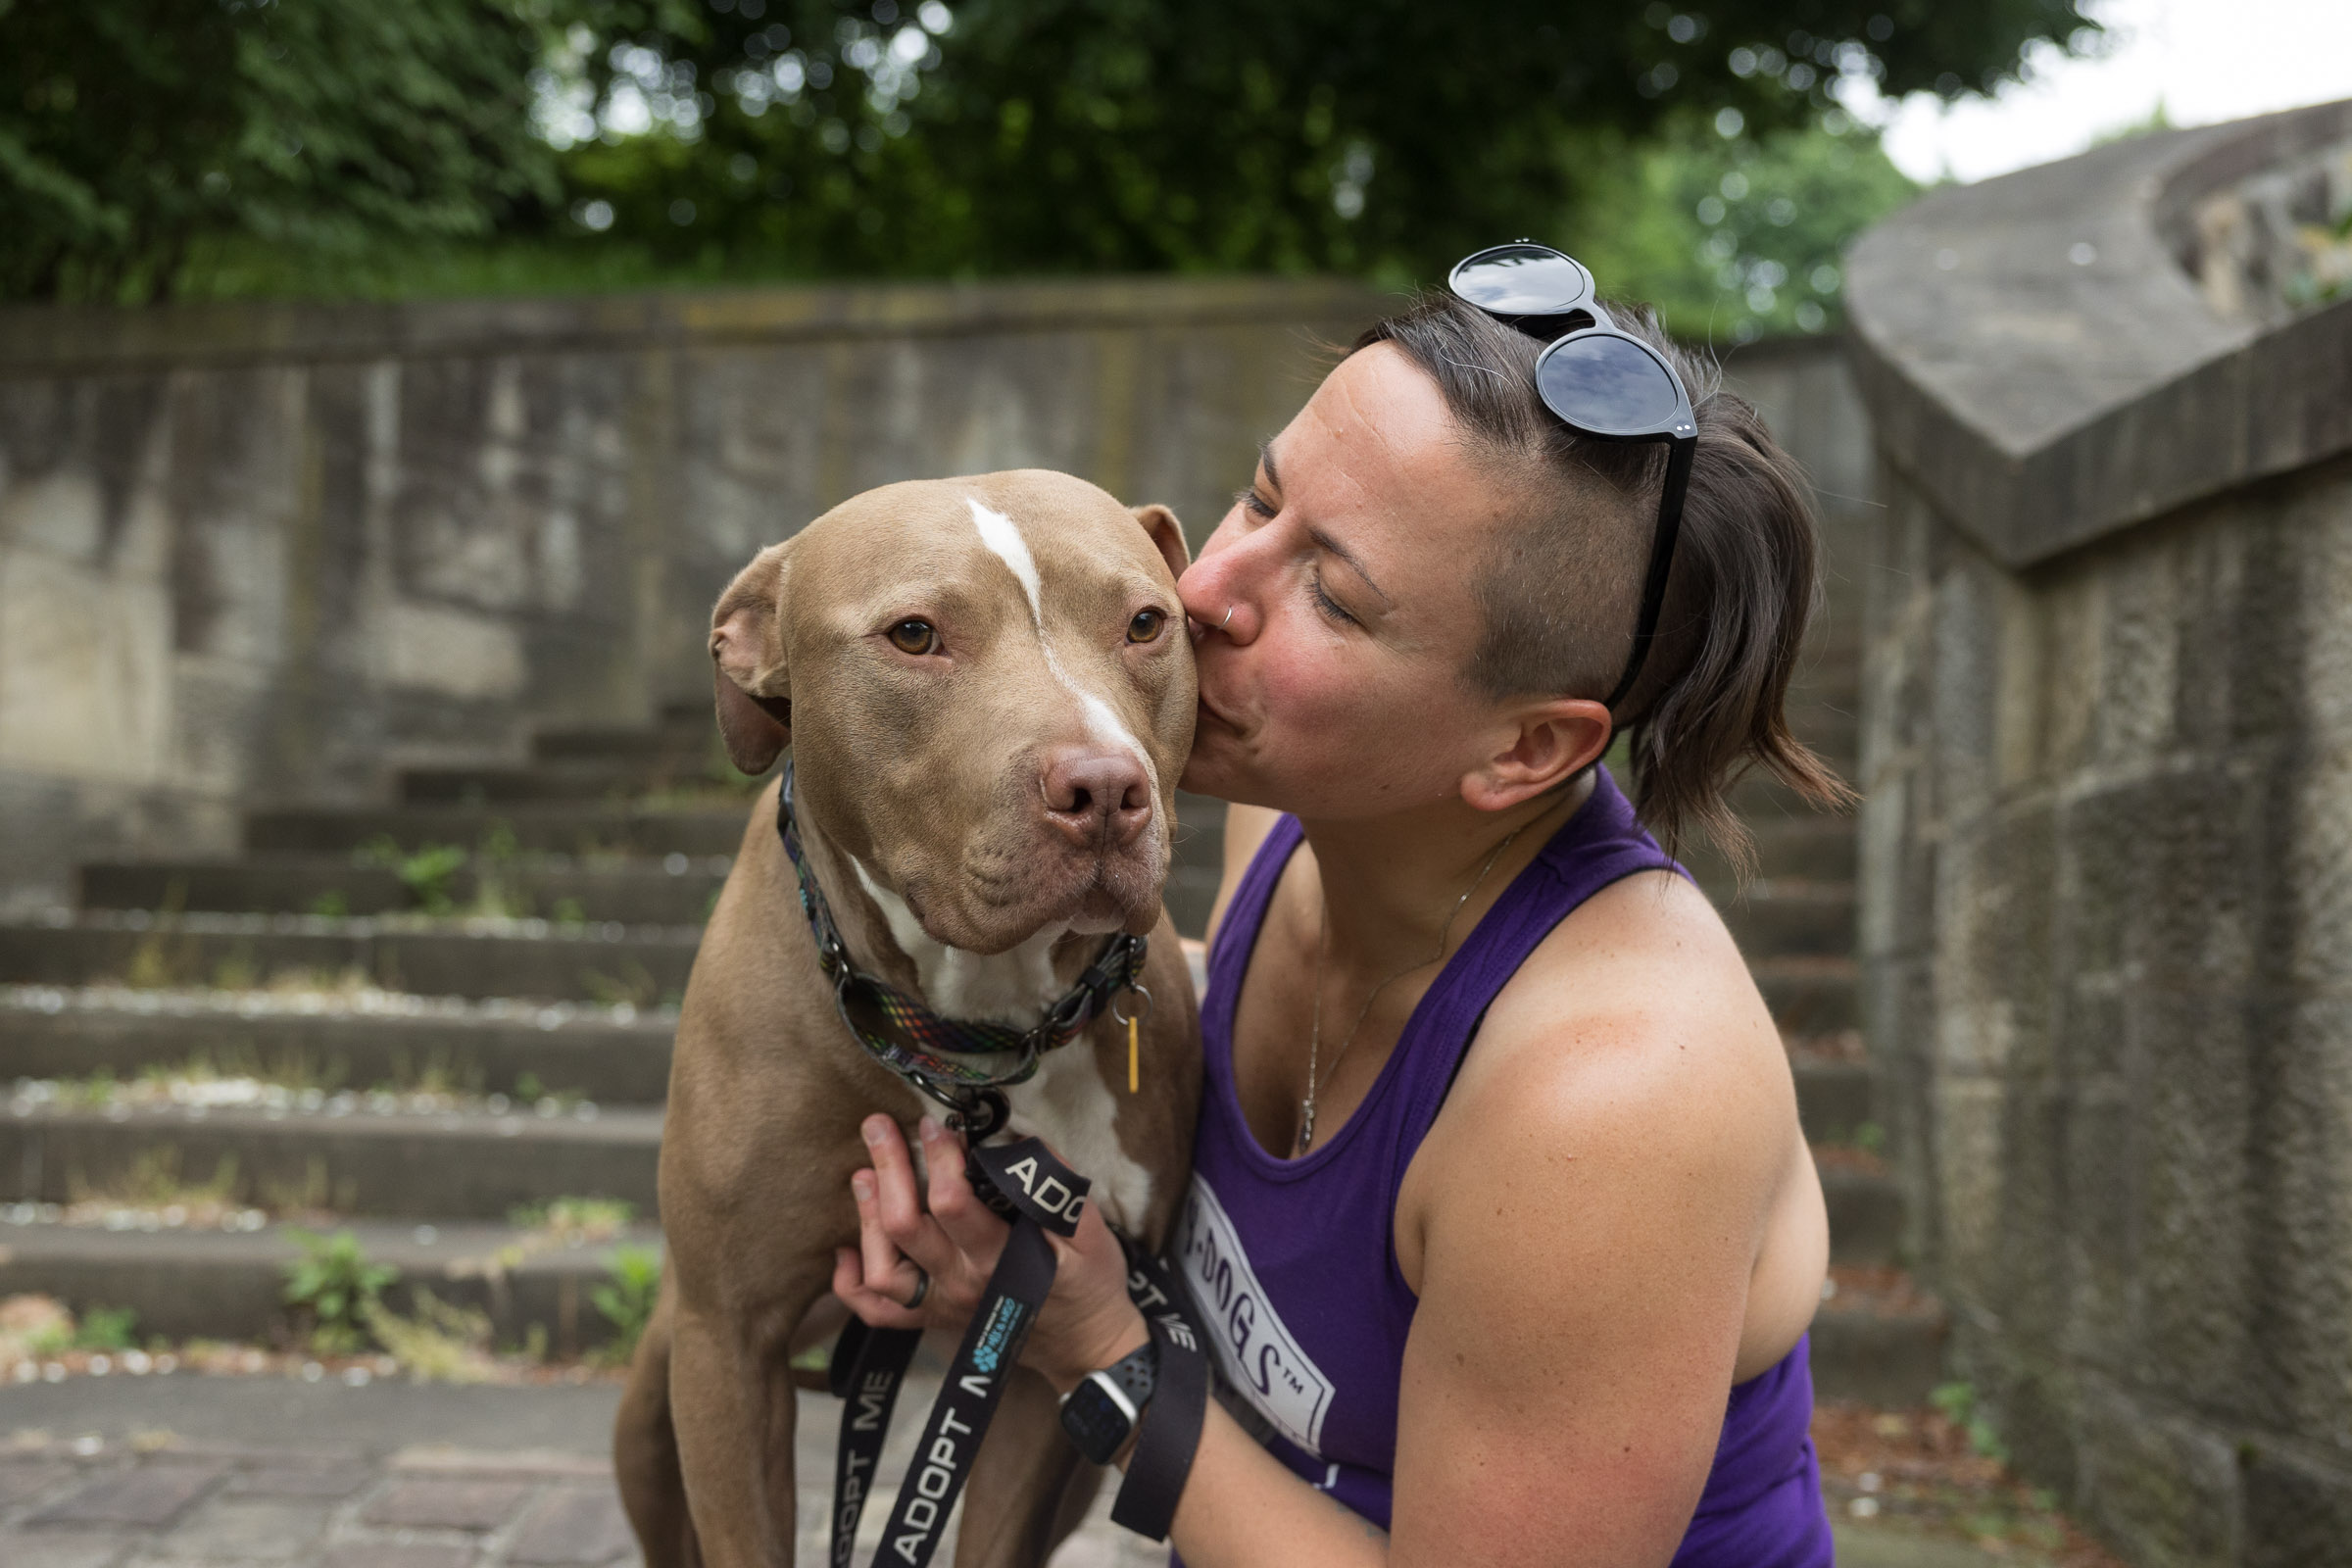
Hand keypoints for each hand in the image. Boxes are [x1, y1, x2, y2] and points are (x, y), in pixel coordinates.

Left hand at [833, 1114, 1150, 1392]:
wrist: (1083, 1345)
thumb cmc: (1089, 1282)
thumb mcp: (1091, 1231)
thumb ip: (1055, 1188)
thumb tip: (1023, 1140)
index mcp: (1000, 1260)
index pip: (952, 1205)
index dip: (938, 1159)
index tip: (936, 1126)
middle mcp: (961, 1284)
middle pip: (904, 1227)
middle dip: (887, 1169)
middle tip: (878, 1125)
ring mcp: (941, 1305)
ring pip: (882, 1269)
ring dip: (865, 1219)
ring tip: (862, 1175)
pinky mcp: (931, 1318)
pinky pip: (878, 1313)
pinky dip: (852, 1285)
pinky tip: (845, 1250)